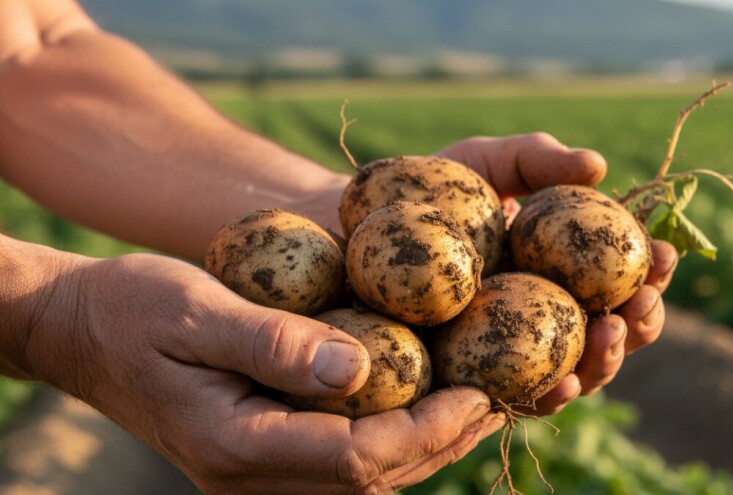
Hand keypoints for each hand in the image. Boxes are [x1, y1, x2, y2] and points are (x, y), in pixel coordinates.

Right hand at [34, 253, 500, 493]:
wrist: (80, 329)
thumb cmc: (131, 309)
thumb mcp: (196, 310)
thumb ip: (272, 342)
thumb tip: (359, 368)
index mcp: (236, 444)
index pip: (355, 459)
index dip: (426, 431)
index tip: (479, 392)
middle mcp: (249, 472)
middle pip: (369, 479)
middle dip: (440, 443)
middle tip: (497, 401)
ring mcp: (253, 468)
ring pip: (359, 478)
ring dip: (422, 444)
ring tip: (477, 404)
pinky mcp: (258, 449)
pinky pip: (338, 457)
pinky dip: (388, 435)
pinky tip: (418, 401)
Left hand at [438, 133, 678, 414]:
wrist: (348, 227)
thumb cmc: (426, 189)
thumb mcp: (484, 162)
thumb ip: (537, 159)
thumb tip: (598, 166)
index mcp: (561, 268)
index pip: (621, 277)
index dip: (650, 271)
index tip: (663, 253)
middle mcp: (545, 315)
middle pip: (610, 332)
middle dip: (639, 322)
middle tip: (641, 304)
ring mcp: (512, 354)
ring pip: (575, 372)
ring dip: (604, 362)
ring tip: (611, 336)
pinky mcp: (472, 385)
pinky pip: (517, 400)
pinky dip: (545, 395)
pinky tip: (559, 384)